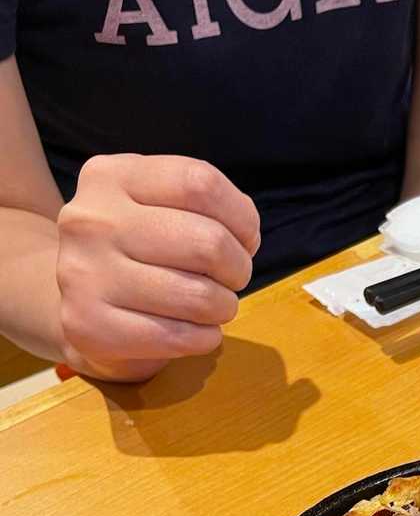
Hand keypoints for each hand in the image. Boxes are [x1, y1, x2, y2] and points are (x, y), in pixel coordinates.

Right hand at [55, 154, 260, 381]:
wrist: (77, 305)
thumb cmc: (135, 252)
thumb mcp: (155, 206)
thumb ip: (201, 206)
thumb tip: (246, 235)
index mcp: (111, 177)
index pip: (200, 184)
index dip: (241, 217)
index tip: (245, 239)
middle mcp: (91, 221)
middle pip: (208, 243)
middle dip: (238, 268)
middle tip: (230, 279)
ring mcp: (84, 275)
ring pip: (199, 296)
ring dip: (223, 307)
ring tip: (211, 306)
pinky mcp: (90, 327)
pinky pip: (180, 337)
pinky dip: (205, 338)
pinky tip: (195, 331)